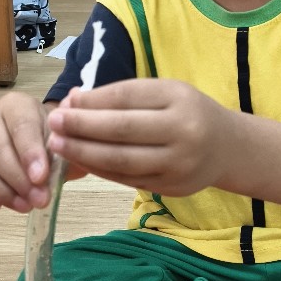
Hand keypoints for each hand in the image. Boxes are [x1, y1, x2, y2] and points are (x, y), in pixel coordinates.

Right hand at [0, 93, 53, 212]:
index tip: (41, 178)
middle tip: (38, 200)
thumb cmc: (52, 140)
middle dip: (17, 179)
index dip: (29, 153)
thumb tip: (65, 148)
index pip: (20, 126)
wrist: (42, 145)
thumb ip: (65, 144)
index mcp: (15, 106)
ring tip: (24, 206)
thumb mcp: (65, 138)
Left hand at [45, 79, 232, 195]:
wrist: (227, 148)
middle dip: (82, 128)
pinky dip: (100, 169)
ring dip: (84, 153)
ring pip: (122, 161)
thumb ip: (121, 96)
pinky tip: (80, 160)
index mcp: (179, 100)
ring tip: (58, 145)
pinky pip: (127, 179)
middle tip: (53, 124)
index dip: (93, 102)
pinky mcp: (171, 187)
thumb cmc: (187, 112)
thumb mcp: (163, 93)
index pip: (127, 99)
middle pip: (122, 131)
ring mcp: (178, 164)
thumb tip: (74, 100)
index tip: (66, 102)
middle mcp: (182, 132)